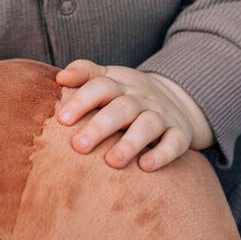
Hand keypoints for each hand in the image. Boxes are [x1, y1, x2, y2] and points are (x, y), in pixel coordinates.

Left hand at [56, 60, 212, 171]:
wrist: (176, 97)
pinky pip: (174, 142)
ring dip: (130, 143)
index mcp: (120, 85)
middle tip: (79, 146)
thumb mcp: (108, 77)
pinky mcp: (179, 133)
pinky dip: (162, 154)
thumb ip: (84, 73)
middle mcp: (141, 98)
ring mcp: (162, 115)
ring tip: (112, 162)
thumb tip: (60, 78)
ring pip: (148, 125)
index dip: (82, 101)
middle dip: (101, 126)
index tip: (63, 120)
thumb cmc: (127, 94)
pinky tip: (145, 166)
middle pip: (122, 108)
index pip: (101, 86)